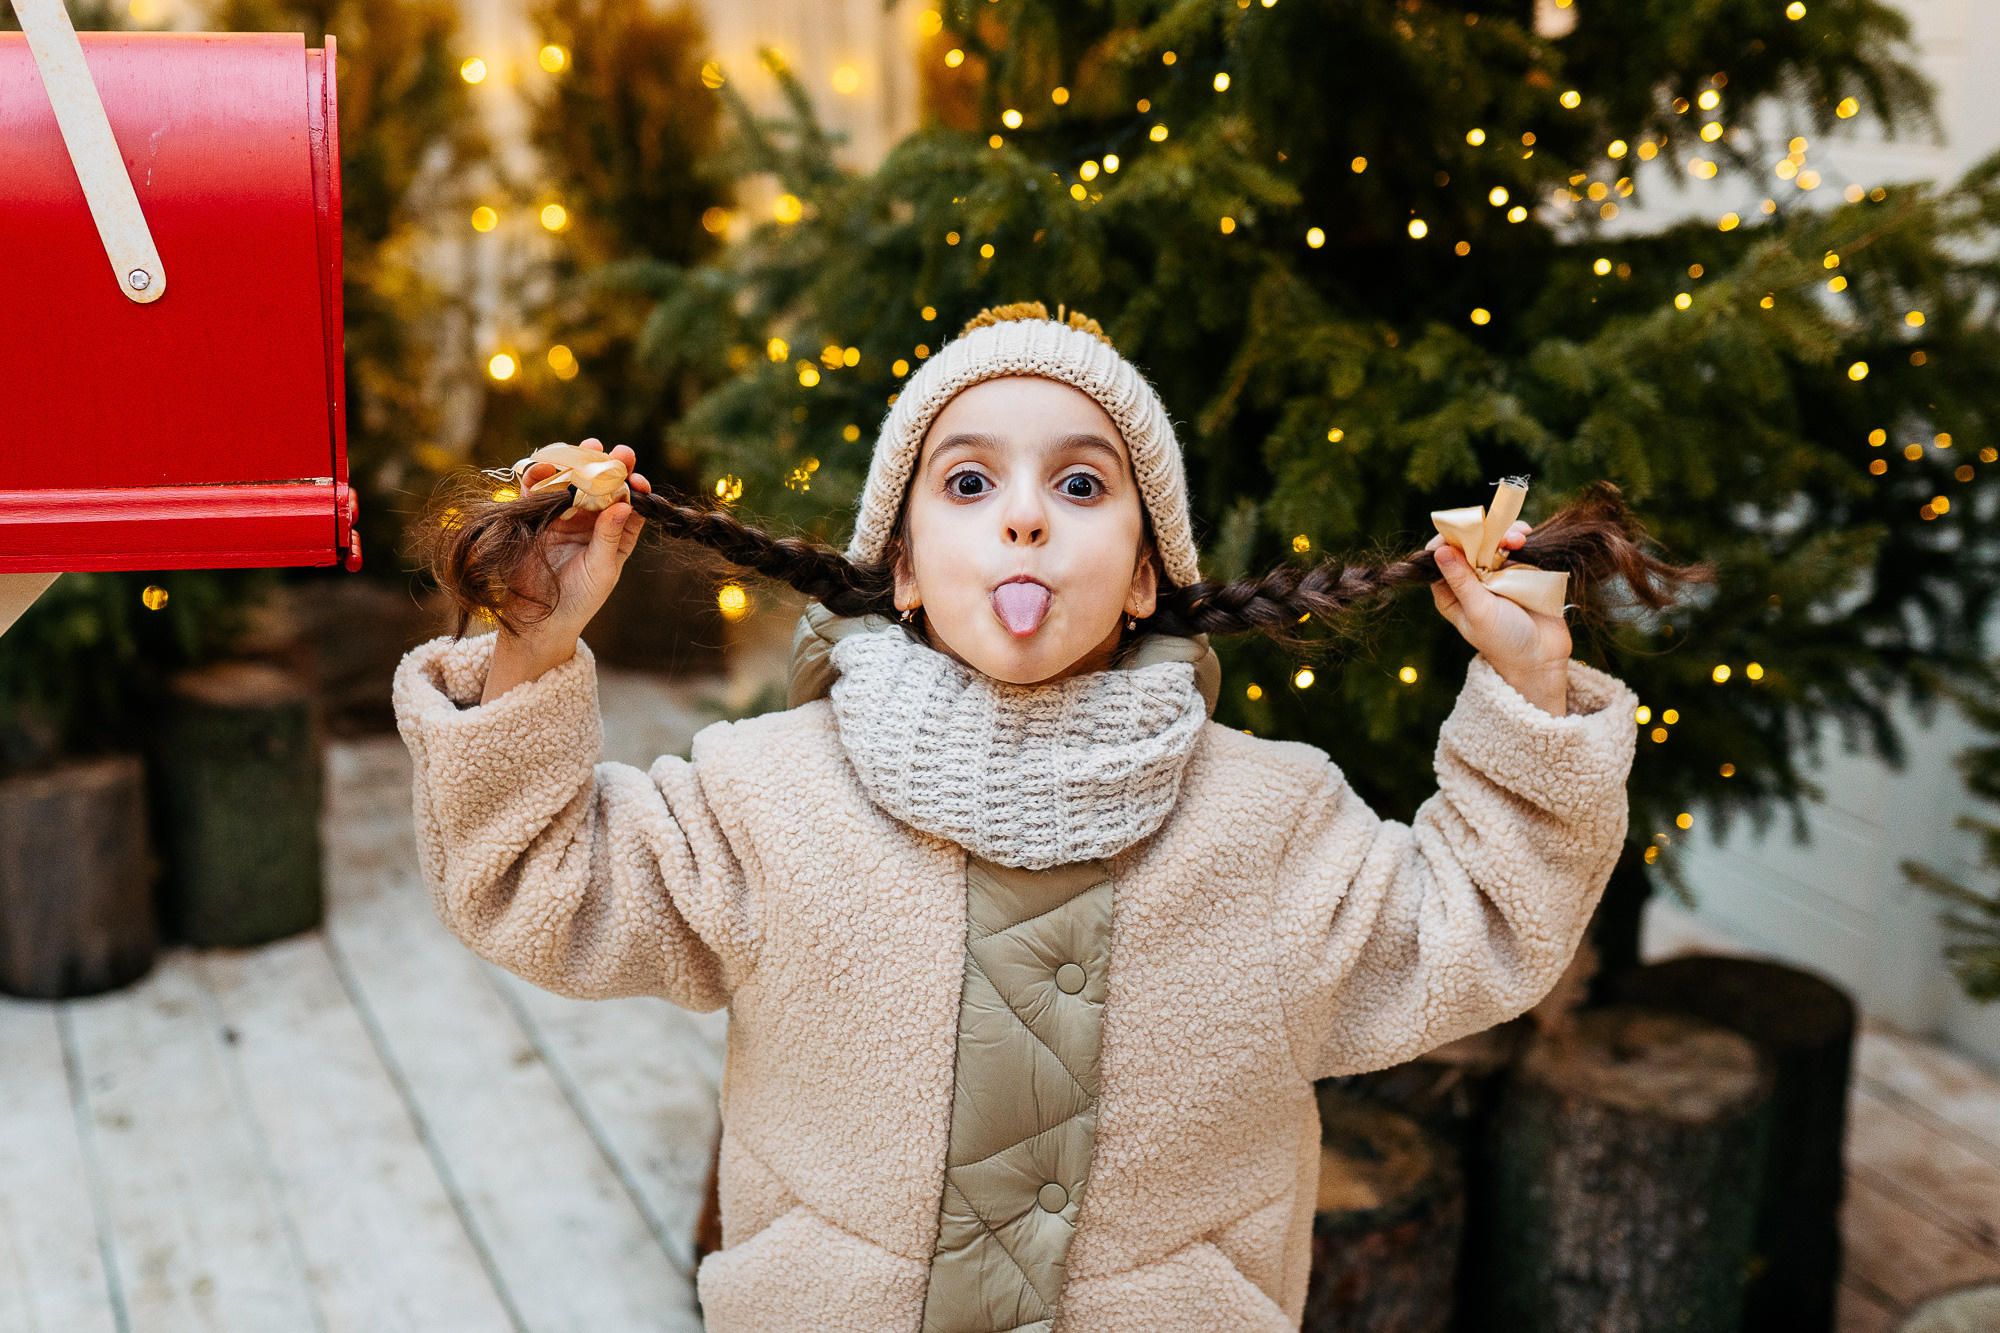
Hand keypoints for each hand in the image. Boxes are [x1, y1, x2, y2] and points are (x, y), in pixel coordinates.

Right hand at [482, 439, 652, 702]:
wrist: (540, 620)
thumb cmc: (580, 600)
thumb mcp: (602, 570)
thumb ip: (610, 537)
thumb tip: (624, 505)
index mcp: (615, 533)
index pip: (628, 503)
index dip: (634, 488)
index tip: (637, 480)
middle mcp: (591, 521)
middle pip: (602, 485)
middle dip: (609, 466)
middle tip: (618, 452)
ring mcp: (563, 516)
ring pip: (572, 481)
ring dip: (579, 463)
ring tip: (588, 447)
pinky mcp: (536, 516)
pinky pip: (538, 491)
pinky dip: (542, 476)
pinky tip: (548, 465)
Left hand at [1427, 520, 1569, 715]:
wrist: (1542, 656)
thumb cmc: (1504, 640)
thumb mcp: (1479, 611)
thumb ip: (1462, 581)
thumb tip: (1439, 551)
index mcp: (1450, 592)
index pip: (1439, 557)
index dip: (1449, 539)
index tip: (1465, 530)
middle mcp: (1469, 580)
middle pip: (1467, 543)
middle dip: (1481, 532)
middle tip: (1498, 535)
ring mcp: (1494, 573)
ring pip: (1491, 540)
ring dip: (1503, 533)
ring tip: (1517, 538)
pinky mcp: (1518, 569)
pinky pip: (1514, 545)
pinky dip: (1519, 536)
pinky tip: (1525, 536)